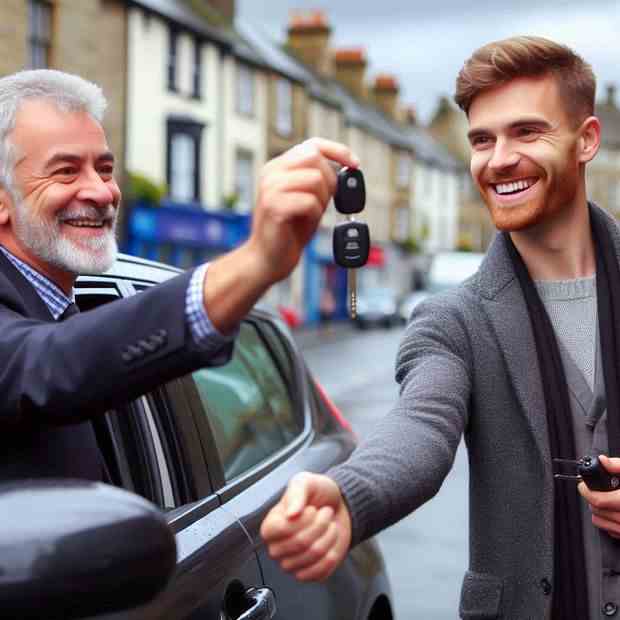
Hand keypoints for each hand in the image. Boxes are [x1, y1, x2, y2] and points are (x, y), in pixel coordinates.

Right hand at [248, 138, 359, 284]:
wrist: (268, 258)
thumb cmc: (288, 230)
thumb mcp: (307, 198)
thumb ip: (319, 180)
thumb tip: (346, 169)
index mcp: (278, 167)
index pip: (312, 144)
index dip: (338, 150)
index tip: (355, 163)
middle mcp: (271, 173)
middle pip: (315, 158)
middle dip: (330, 180)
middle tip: (326, 201)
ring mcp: (271, 188)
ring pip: (315, 179)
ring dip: (322, 200)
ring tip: (312, 214)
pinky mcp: (274, 206)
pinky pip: (310, 202)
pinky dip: (315, 214)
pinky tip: (305, 222)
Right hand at [260, 472, 351, 580]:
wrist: (336, 506)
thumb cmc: (317, 493)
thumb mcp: (305, 482)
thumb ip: (296, 493)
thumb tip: (290, 514)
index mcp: (271, 525)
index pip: (281, 529)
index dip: (303, 520)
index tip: (312, 509)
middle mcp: (277, 547)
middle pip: (300, 543)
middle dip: (320, 524)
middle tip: (325, 514)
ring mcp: (292, 562)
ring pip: (312, 556)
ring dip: (329, 537)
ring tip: (330, 525)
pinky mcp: (309, 573)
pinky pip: (318, 573)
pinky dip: (331, 556)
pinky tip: (332, 543)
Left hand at [578, 455, 619, 537]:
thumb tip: (603, 461)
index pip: (599, 500)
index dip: (586, 491)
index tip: (583, 485)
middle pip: (598, 511)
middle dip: (592, 499)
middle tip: (594, 490)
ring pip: (602, 523)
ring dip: (599, 511)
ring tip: (605, 500)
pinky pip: (614, 533)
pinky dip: (610, 523)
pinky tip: (617, 512)